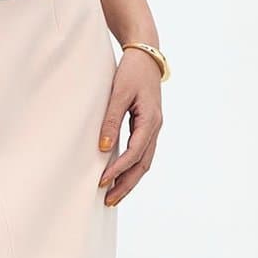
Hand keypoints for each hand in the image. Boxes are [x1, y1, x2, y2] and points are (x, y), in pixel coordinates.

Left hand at [96, 50, 163, 204]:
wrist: (146, 56)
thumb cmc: (131, 72)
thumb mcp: (118, 93)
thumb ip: (111, 120)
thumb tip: (104, 148)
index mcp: (150, 120)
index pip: (135, 153)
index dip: (118, 169)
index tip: (102, 182)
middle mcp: (155, 127)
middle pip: (143, 164)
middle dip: (126, 184)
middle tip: (108, 201)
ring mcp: (154, 128)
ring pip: (144, 161)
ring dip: (129, 179)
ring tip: (113, 195)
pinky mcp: (148, 126)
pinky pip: (142, 152)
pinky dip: (131, 167)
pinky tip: (120, 174)